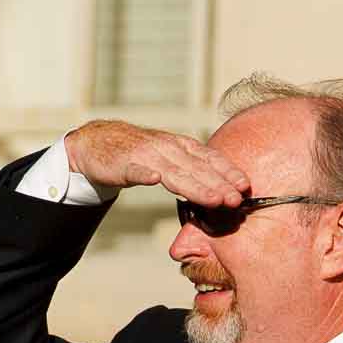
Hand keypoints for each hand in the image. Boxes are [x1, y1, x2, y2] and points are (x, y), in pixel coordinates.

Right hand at [62, 120, 249, 206]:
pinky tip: (155, 180)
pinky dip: (145, 174)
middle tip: (237, 199)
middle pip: (198, 168)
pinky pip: (137, 170)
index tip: (245, 186)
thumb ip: (194, 171)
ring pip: (175, 172)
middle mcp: (168, 148)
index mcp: (181, 147)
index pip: (210, 158)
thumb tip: (224, 189)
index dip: (228, 171)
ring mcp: (146, 155)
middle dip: (220, 183)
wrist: (98, 143)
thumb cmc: (141, 155)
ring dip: (196, 186)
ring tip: (214, 199)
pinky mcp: (125, 163)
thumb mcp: (172, 158)